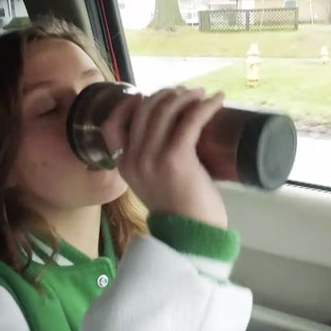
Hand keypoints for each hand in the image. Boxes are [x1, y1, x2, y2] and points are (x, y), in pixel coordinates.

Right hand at [101, 86, 227, 228]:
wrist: (192, 237)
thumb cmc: (180, 211)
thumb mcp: (154, 184)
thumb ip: (151, 162)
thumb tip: (172, 133)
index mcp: (124, 165)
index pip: (113, 124)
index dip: (130, 104)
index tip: (150, 95)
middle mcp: (133, 159)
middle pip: (145, 110)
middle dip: (167, 95)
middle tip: (188, 93)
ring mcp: (152, 157)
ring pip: (166, 110)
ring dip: (187, 96)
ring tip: (202, 94)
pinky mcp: (176, 157)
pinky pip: (190, 120)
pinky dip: (206, 106)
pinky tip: (217, 99)